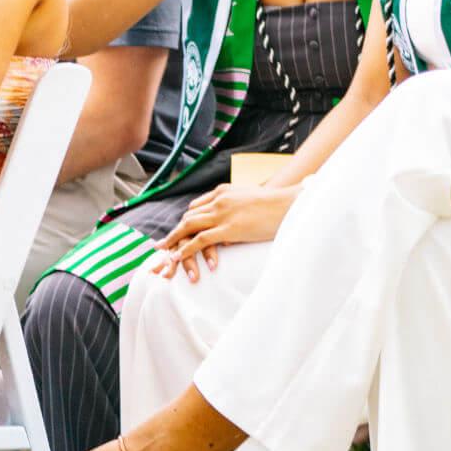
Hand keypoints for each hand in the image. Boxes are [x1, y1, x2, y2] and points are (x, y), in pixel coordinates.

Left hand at [152, 182, 294, 280]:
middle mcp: (219, 200)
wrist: (289, 204)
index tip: (178, 231)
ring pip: (189, 227)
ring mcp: (222, 214)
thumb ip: (238, 208)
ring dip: (173, 241)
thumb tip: (233, 226)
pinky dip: (184, 249)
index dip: (186, 221)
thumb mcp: (252, 201)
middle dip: (174, 232)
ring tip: (162, 253)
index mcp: (224, 192)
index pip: (197, 206)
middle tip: (160, 245)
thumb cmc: (277, 205)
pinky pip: (200, 240)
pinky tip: (176, 258)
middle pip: (188, 217)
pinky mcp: (228, 228)